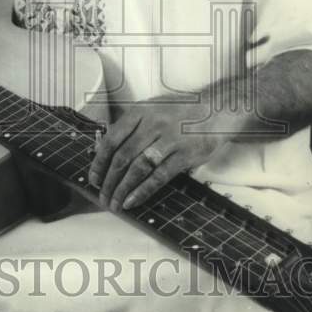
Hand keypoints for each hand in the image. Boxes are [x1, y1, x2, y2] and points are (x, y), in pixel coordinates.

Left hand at [88, 99, 226, 212]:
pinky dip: (143, 191)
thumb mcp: (153, 108)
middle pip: (122, 157)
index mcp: (140, 112)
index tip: (94, 178)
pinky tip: (132, 201)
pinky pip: (158, 177)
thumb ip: (132, 126)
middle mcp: (152, 124)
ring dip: (122, 189)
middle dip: (108, 181)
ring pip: (138, 168)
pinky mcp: (185, 155)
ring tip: (114, 203)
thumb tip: (105, 148)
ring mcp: (169, 140)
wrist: (217, 109)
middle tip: (102, 196)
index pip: (111, 139)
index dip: (99, 162)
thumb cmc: (181, 111)